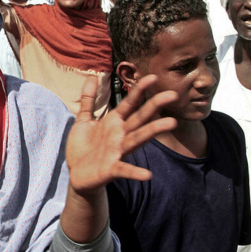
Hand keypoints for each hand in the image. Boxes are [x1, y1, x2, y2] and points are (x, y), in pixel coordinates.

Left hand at [65, 75, 176, 194]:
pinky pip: (125, 170)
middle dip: (154, 106)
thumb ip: (88, 100)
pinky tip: (148, 175)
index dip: (140, 90)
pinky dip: (135, 172)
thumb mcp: (83, 120)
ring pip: (138, 138)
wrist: (77, 175)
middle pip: (140, 117)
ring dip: (153, 131)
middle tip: (173, 94)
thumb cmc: (83, 146)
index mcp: (114, 122)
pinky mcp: (112, 169)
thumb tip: (92, 77)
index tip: (153, 77)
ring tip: (171, 123)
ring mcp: (118, 152)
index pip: (130, 103)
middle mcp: (120, 135)